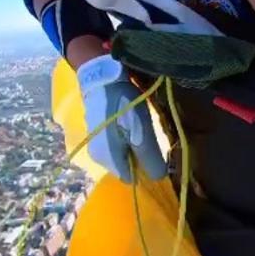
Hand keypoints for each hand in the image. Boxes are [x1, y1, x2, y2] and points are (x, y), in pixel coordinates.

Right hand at [75, 54, 166, 182]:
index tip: (155, 155)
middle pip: (126, 166)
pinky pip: (116, 143)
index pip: (131, 178)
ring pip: (122, 154)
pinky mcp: (97, 132)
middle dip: (139, 156)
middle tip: (148, 136)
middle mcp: (98, 157)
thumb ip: (150, 156)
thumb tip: (159, 178)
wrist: (101, 77)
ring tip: (140, 127)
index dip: (144, 169)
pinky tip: (130, 122)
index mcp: (107, 159)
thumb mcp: (141, 131)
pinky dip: (126, 137)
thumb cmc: (122, 105)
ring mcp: (96, 144)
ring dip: (133, 145)